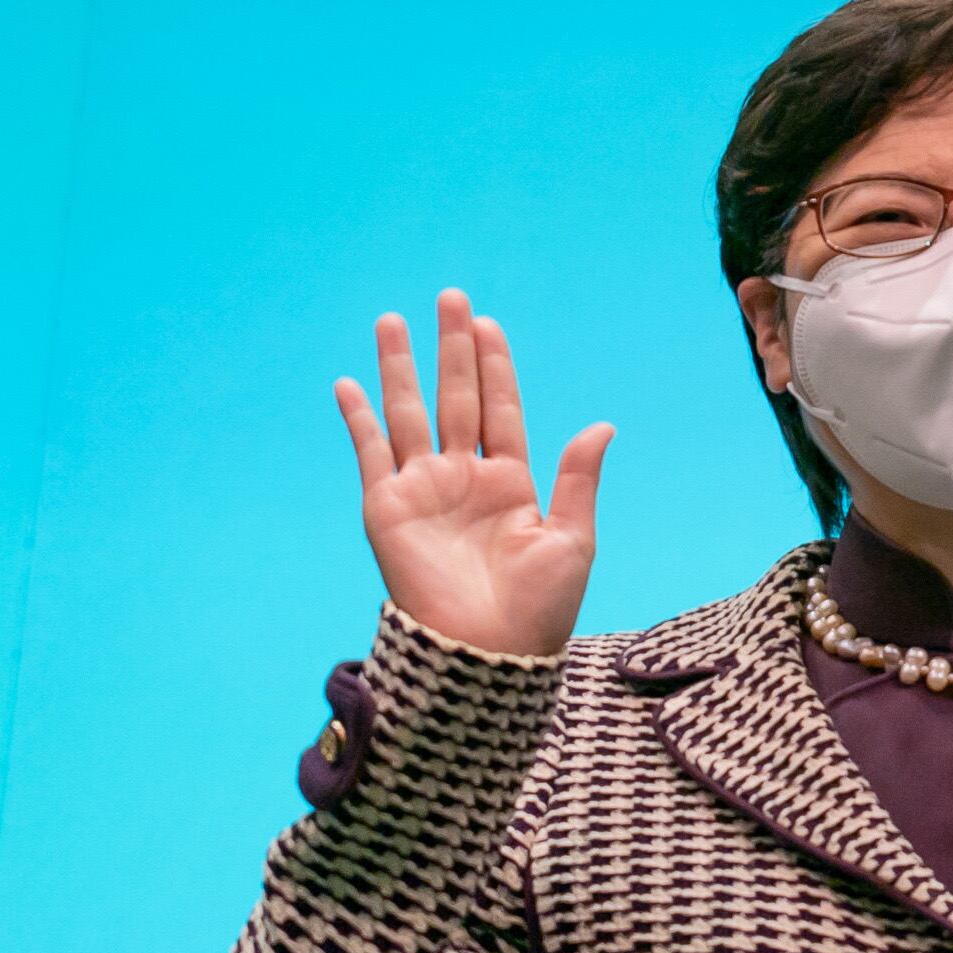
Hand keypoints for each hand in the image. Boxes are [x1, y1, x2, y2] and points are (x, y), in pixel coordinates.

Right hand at [337, 288, 610, 657]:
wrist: (489, 655)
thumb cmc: (539, 608)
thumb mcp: (571, 538)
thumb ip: (577, 478)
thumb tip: (602, 425)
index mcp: (512, 482)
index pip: (502, 408)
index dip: (495, 366)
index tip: (487, 323)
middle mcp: (465, 478)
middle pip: (458, 397)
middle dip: (453, 348)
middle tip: (450, 297)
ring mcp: (424, 490)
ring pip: (410, 413)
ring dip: (401, 368)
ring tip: (393, 320)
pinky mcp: (386, 509)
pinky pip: (370, 454)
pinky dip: (359, 419)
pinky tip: (350, 383)